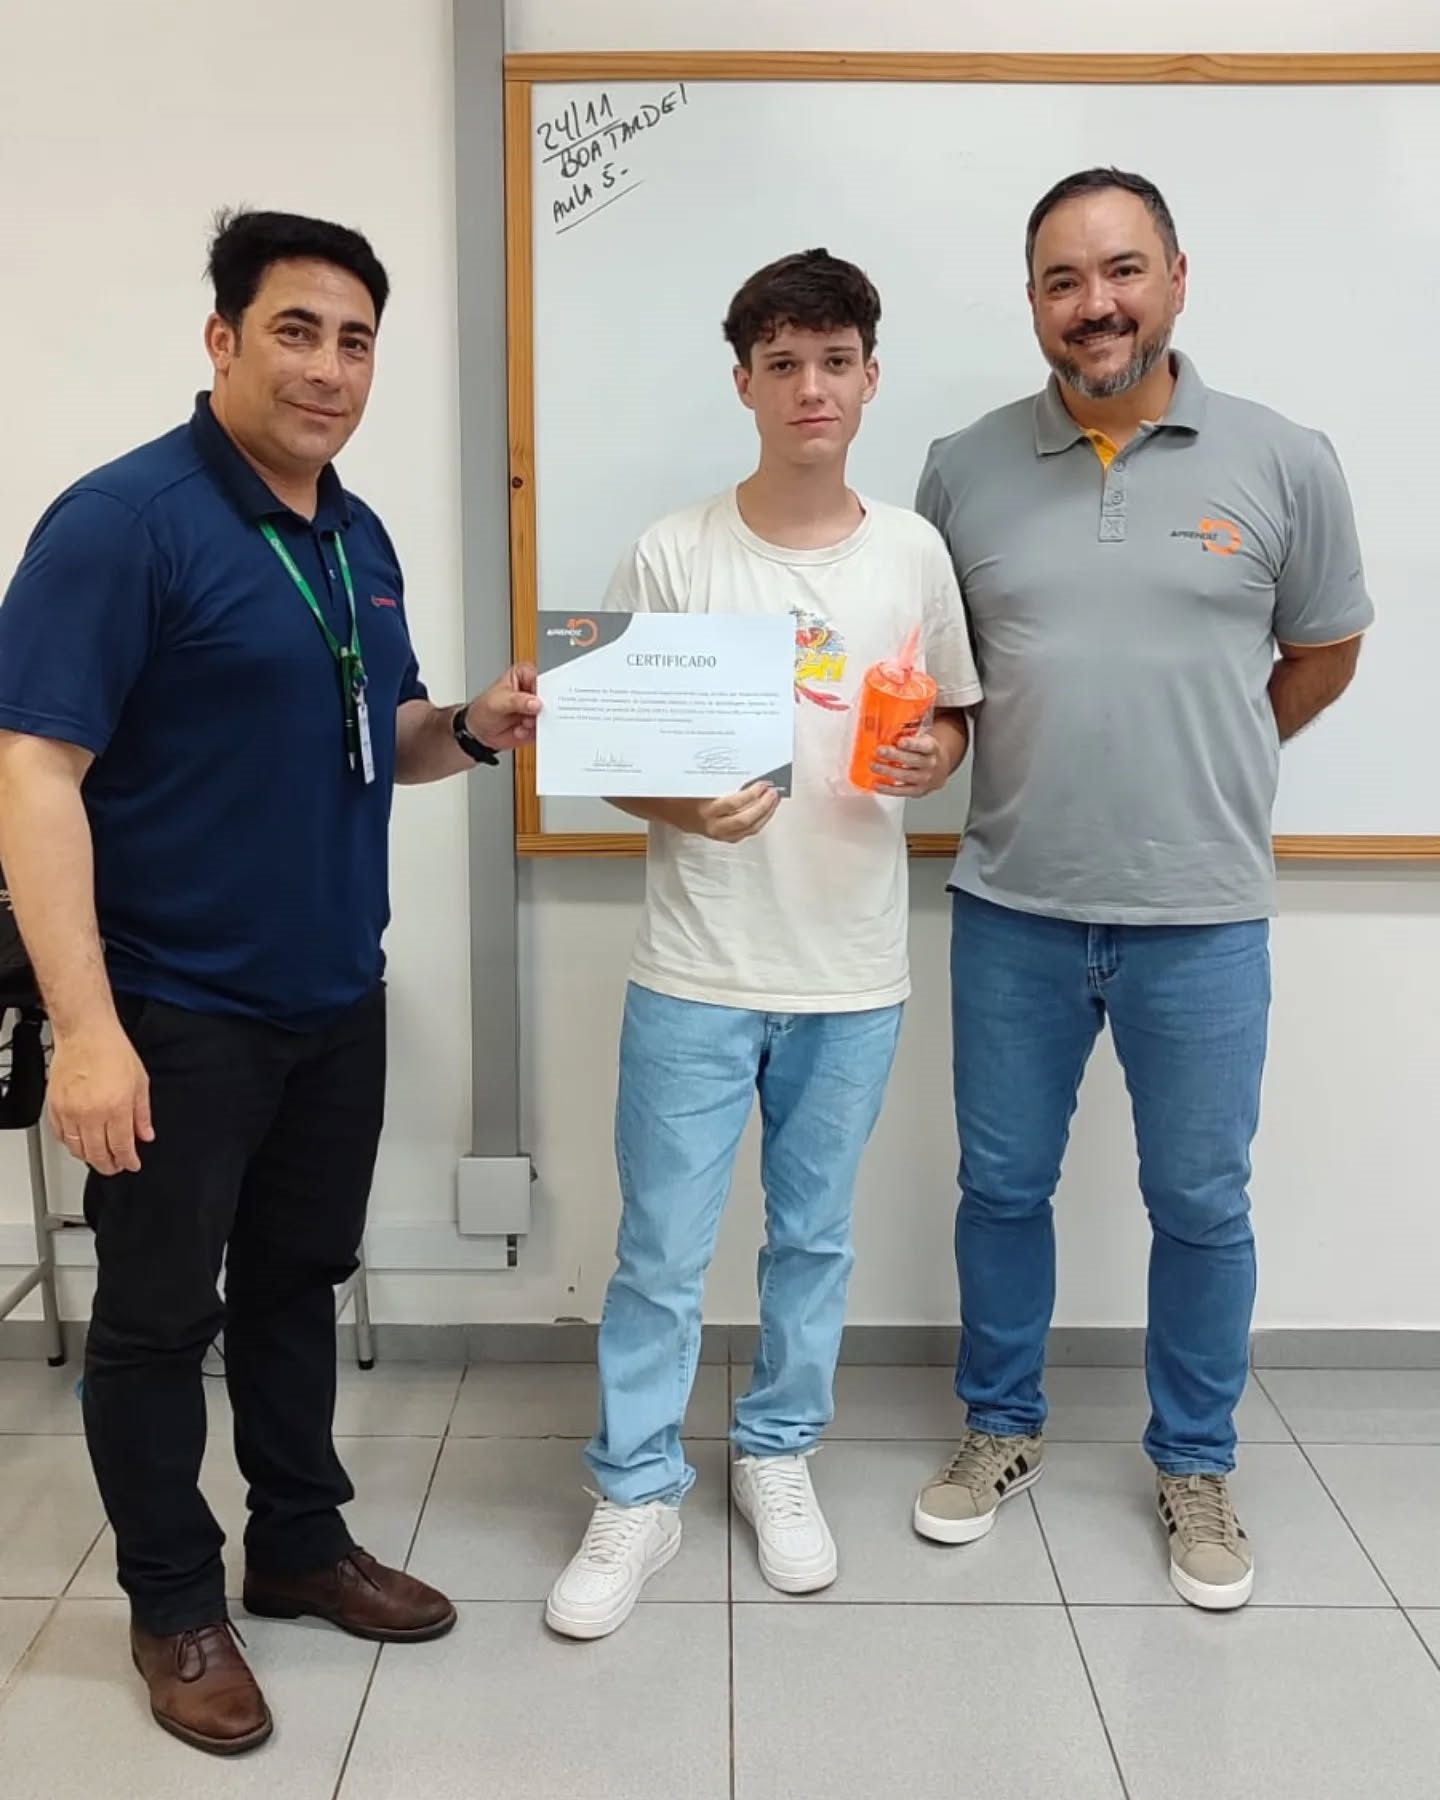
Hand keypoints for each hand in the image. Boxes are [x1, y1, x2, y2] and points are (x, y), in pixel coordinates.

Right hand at [47, 1019, 152, 1175]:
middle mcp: (91, 1113)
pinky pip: (60, 1136)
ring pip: (77, 1149)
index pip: (122, 1147)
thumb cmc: (112, 1051)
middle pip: (98, 1154)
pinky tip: (80, 1143)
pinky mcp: (54, 1107)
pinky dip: (70, 1144)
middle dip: (109, 1165)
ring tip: (100, 1157)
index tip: (132, 1164)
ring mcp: (69, 1111)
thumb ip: (142, 1113)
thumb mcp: (140, 1082)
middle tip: (116, 1166)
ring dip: (89, 1158)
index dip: (128, 1161)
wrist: (85, 1034)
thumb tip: (145, 1134)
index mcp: (116, 1107)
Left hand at [465, 663, 540, 751]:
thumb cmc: (483, 710)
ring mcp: (535, 708)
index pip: (540, 679)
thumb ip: (517, 701)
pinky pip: (544, 729)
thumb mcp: (497, 702)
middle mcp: (531, 690)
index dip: (543, 690)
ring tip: (521, 723)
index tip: (539, 701)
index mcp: (523, 675)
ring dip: (536, 722)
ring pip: (548, 714)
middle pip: (549, 697)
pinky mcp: (537, 723)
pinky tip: (519, 730)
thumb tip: (535, 703)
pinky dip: (532, 732)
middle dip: (543, 708)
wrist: (479, 732)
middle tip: (532, 714)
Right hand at [691, 783, 780, 842]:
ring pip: (749, 829)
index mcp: (705, 810)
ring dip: (765, 814)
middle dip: (763, 806)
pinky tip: (765, 812)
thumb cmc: (683, 796)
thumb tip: (748, 777)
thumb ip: (720, 783)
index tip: (762, 784)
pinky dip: (759, 822)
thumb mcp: (698, 785)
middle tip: (773, 793)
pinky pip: (746, 833)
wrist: (671, 812)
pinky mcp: (724, 838)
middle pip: (745, 820)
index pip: (733, 804)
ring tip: (773, 801)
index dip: (751, 794)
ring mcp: (720, 834)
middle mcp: (714, 825)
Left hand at [871, 730, 949, 797]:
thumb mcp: (922, 740)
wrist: (940, 769)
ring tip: (874, 766)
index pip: (924, 746)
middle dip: (894, 755)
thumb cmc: (925, 752)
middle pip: (912, 760)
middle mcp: (930, 764)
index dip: (912, 744)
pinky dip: (888, 789)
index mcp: (932, 748)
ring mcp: (925, 779)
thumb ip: (908, 737)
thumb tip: (884, 734)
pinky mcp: (918, 791)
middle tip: (880, 751)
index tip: (900, 742)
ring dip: (887, 771)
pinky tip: (877, 785)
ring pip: (906, 776)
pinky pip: (902, 791)